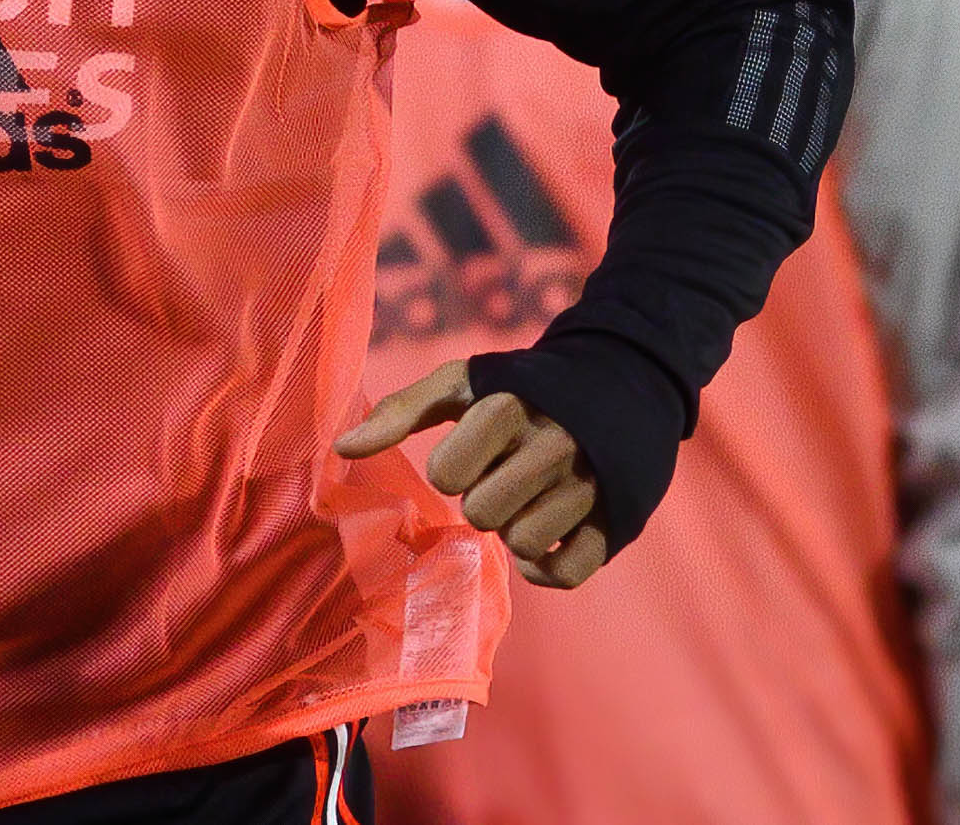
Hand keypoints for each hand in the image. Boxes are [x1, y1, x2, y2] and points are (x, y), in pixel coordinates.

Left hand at [337, 358, 610, 588]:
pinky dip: (545, 569)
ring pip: (523, 545)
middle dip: (481, 503)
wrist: (619, 386)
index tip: (470, 453)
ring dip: (514, 532)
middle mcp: (554, 445)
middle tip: (500, 480)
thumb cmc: (518, 391)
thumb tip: (340, 447)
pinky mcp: (614, 525)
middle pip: (483, 514)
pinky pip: (564, 575)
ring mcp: (590, 487)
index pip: (446, 472)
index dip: (450, 469)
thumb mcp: (460, 383)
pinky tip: (545, 537)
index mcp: (509, 407)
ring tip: (526, 501)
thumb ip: (400, 411)